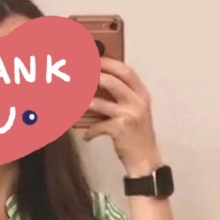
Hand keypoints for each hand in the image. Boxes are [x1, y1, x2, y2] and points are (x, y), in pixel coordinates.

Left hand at [81, 58, 162, 175]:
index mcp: (142, 94)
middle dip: (94, 75)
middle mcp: (138, 102)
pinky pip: (98, 126)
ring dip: (84, 103)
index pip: (126, 71)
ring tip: (74, 105)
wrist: (145, 160)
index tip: (94, 59)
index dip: (109, 63)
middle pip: (113, 81)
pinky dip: (89, 132)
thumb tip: (98, 85)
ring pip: (100, 103)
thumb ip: (122, 98)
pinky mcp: (121, 129)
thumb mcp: (135, 112)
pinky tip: (86, 137)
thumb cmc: (136, 136)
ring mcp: (130, 114)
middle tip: (78, 75)